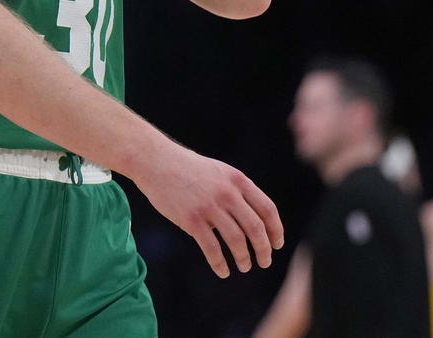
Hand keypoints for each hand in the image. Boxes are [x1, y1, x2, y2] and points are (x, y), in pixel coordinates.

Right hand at [133, 142, 283, 278]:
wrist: (156, 161)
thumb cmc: (187, 168)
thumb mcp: (219, 172)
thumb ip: (236, 191)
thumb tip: (253, 218)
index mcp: (237, 180)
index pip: (267, 209)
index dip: (276, 230)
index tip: (277, 244)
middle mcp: (227, 193)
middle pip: (255, 228)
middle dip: (264, 249)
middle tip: (264, 262)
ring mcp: (209, 206)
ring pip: (236, 240)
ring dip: (244, 258)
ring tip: (244, 267)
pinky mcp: (191, 220)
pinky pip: (212, 248)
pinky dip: (220, 263)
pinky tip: (223, 271)